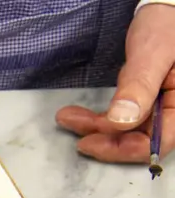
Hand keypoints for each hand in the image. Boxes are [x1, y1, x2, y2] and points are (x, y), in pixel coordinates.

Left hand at [56, 4, 174, 162]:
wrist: (164, 12)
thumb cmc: (166, 26)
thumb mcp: (153, 54)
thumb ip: (138, 87)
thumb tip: (121, 121)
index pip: (159, 142)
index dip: (124, 149)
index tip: (90, 142)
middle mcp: (174, 112)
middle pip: (139, 141)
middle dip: (104, 139)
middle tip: (74, 132)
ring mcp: (159, 109)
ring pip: (126, 132)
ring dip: (95, 128)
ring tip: (67, 118)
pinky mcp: (144, 104)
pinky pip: (121, 120)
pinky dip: (98, 119)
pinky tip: (76, 115)